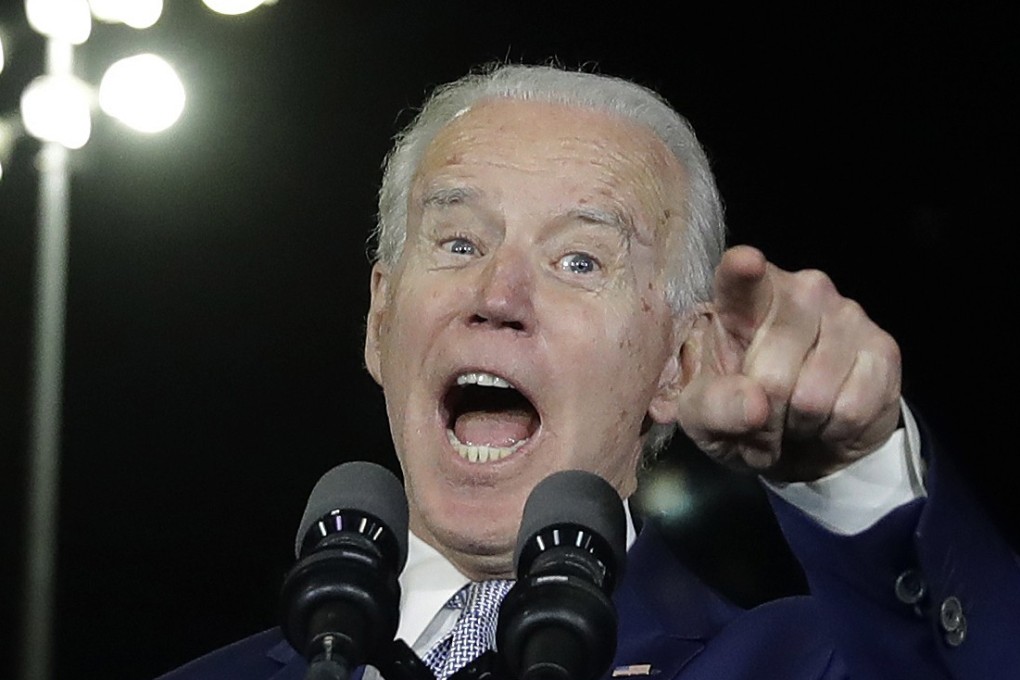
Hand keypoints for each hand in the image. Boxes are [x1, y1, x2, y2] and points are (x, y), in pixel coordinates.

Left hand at [676, 245, 901, 481]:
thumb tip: (754, 403)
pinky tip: (828, 419)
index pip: (739, 280)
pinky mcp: (882, 349)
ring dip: (798, 424)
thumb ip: (713, 406)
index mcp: (743, 300)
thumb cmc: (744, 411)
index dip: (742, 271)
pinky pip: (850, 410)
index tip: (746, 262)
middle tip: (762, 417)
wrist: (806, 440)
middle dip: (764, 415)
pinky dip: (833, 430)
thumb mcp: (706, 417)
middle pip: (772, 374)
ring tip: (794, 414)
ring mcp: (847, 315)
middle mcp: (800, 292)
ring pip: (812, 396)